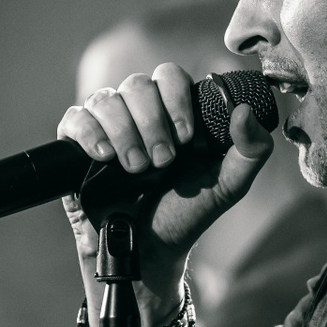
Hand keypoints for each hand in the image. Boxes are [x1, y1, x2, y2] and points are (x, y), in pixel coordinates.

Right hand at [58, 65, 273, 318]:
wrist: (147, 251)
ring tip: (136, 169)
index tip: (188, 136)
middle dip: (152, 123)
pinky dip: (90, 132)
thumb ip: (251, 151)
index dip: (177, 99)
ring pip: (106, 100)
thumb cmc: (186, 214)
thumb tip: (244, 111)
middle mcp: (137, 113)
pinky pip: (75, 118)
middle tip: (162, 161)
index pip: (169, 76)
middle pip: (137, 85)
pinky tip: (104, 156)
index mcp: (172, 112)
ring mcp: (106, 127)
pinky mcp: (76, 146)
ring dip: (124, 133)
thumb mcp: (228, 186)